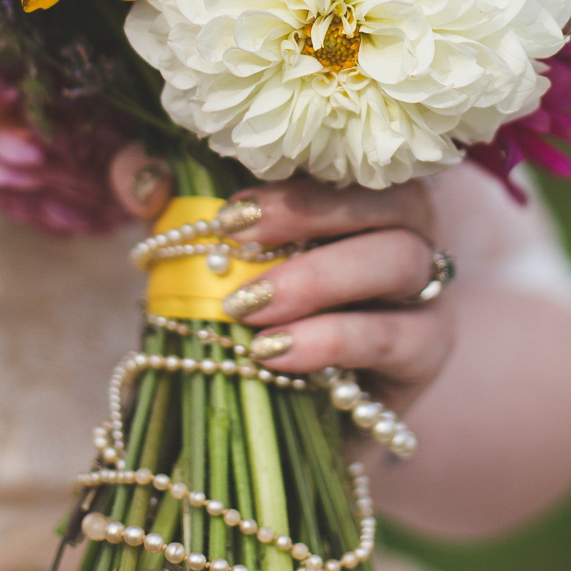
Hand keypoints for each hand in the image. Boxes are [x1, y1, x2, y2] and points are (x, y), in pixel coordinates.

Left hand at [113, 165, 454, 417]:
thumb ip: (173, 205)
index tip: (228, 207)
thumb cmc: (255, 317)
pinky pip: (400, 336)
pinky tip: (279, 354)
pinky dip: (337, 339)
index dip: (294, 173)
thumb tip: (144, 177)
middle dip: (311, 212)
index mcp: (361, 190)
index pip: (349, 156)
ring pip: (402, 260)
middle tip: (237, 242)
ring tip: (248, 308)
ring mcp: (426, 291)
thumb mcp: (207, 256)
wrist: (283, 414)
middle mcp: (407, 230)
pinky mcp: (427, 353)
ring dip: (320, 278)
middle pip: (392, 196)